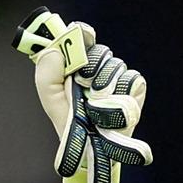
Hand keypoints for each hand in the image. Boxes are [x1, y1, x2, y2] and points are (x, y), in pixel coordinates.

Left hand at [33, 24, 151, 182]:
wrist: (91, 149)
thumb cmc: (71, 123)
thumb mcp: (52, 100)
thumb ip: (46, 76)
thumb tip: (52, 52)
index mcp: (78, 65)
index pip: (83, 37)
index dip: (83, 33)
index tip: (82, 33)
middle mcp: (99, 68)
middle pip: (100, 51)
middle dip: (89, 67)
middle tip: (82, 86)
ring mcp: (119, 77)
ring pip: (115, 65)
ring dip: (103, 85)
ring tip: (94, 105)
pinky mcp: (135, 88)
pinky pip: (131, 79)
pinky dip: (120, 93)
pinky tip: (111, 108)